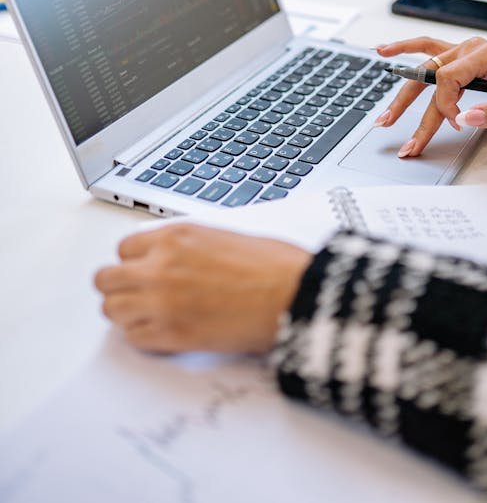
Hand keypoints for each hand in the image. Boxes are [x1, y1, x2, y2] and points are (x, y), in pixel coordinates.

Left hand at [94, 223, 310, 353]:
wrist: (292, 295)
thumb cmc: (274, 266)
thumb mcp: (225, 236)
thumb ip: (189, 247)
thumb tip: (178, 259)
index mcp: (176, 237)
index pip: (124, 249)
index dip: (135, 262)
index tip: (144, 271)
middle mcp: (161, 265)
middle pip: (106, 279)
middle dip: (120, 287)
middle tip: (137, 296)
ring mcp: (162, 301)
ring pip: (112, 309)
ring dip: (127, 313)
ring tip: (150, 316)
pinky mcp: (171, 334)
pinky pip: (133, 338)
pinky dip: (144, 337)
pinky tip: (164, 333)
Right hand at [374, 36, 486, 156]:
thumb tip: (465, 118)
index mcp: (486, 55)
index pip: (448, 78)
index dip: (445, 105)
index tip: (456, 124)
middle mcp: (470, 48)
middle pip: (430, 74)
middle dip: (409, 105)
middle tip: (394, 131)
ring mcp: (462, 48)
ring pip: (424, 65)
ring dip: (402, 89)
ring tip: (384, 113)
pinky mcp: (459, 54)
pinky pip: (427, 46)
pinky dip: (406, 48)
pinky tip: (385, 51)